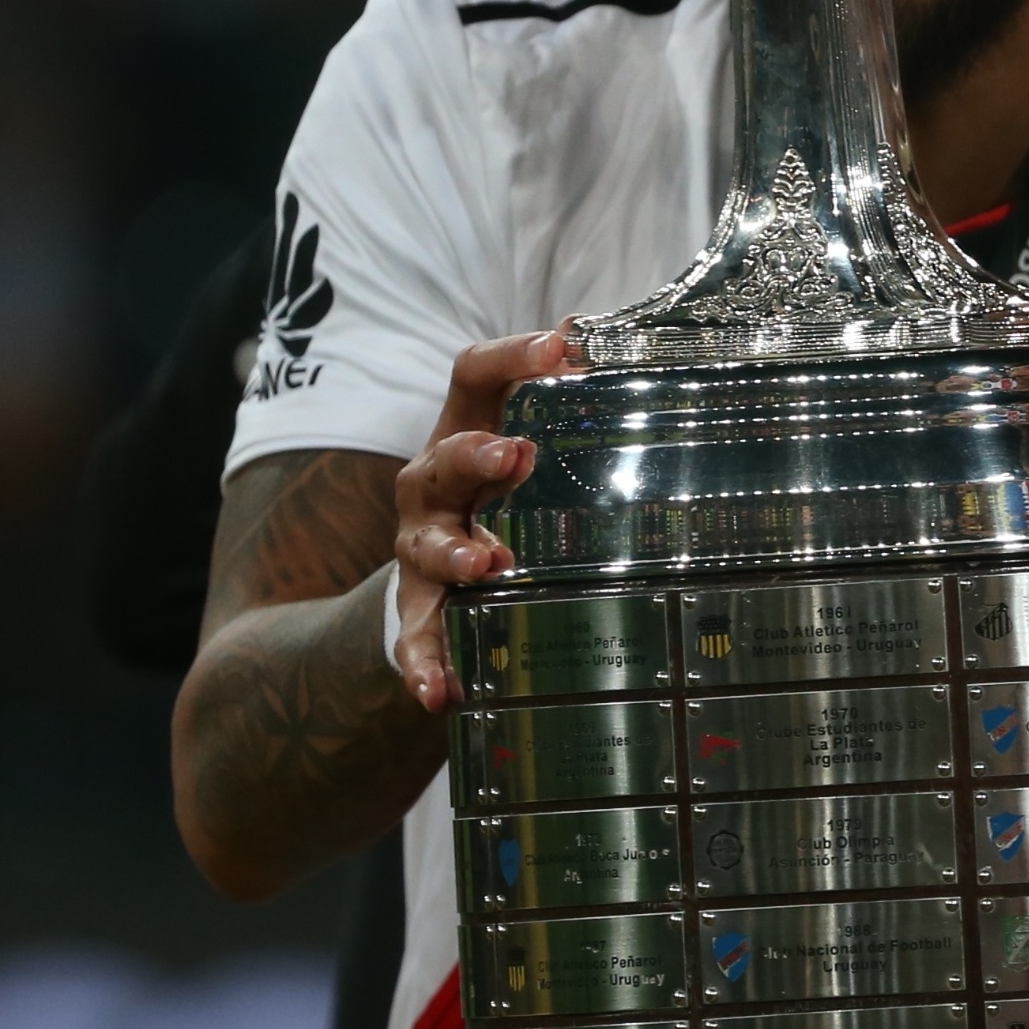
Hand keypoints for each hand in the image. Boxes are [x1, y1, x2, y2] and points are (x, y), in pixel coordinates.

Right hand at [389, 330, 577, 710]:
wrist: (434, 575)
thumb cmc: (503, 495)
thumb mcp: (533, 444)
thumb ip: (572, 399)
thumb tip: (614, 337)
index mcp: (467, 432)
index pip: (475, 375)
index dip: (514, 355)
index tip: (563, 346)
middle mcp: (435, 485)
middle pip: (442, 459)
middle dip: (475, 455)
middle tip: (516, 456)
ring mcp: (421, 548)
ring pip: (425, 546)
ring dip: (455, 554)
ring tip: (486, 566)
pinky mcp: (418, 609)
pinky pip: (414, 638)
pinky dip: (425, 663)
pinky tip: (440, 691)